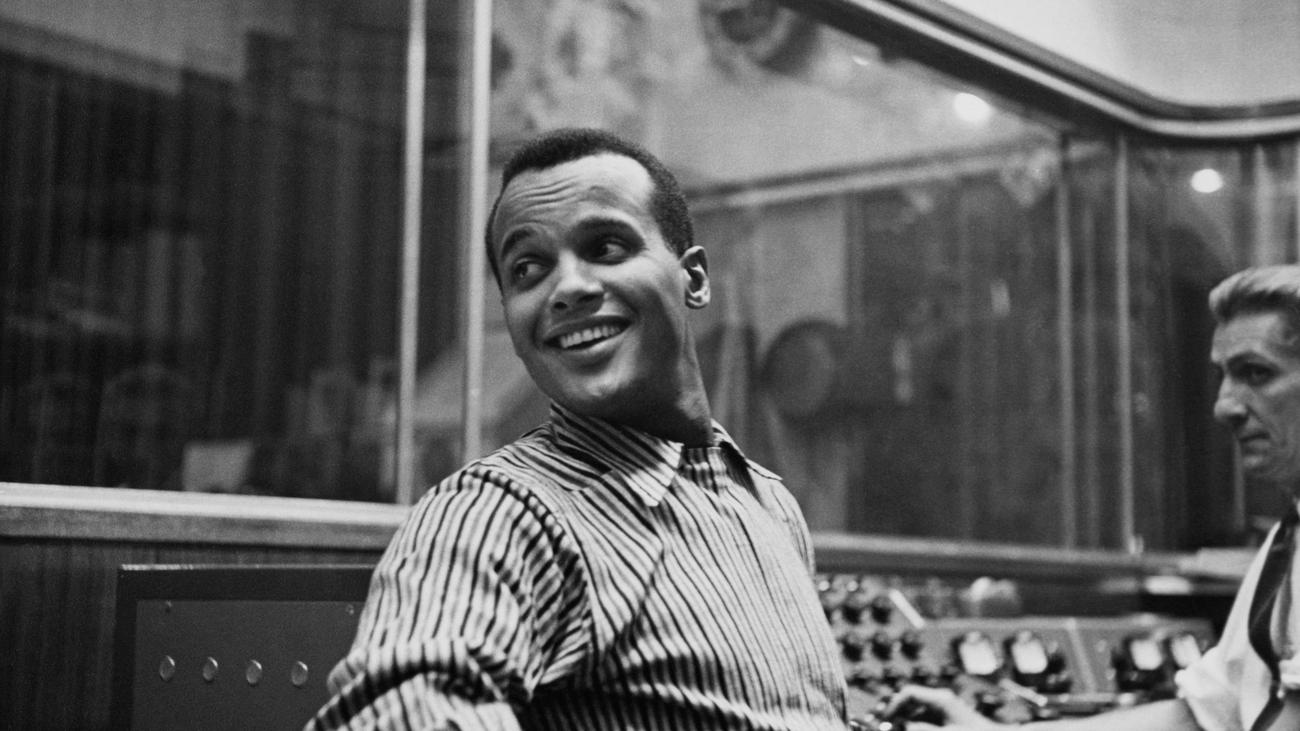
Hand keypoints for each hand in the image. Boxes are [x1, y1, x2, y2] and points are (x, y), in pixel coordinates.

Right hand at [882, 684, 1003, 729]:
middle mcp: (941, 700)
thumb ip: (921, 728)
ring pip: (918, 713)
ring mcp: (945, 709)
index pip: (908, 693)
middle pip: (911, 702)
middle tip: (888, 726)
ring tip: (899, 728)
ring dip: (908, 722)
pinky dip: (918, 725)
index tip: (885, 718)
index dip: (893, 705)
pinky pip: (926, 720)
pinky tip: (914, 729)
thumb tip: (903, 725)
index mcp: (940, 699)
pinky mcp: (948, 719)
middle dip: (898, 715)